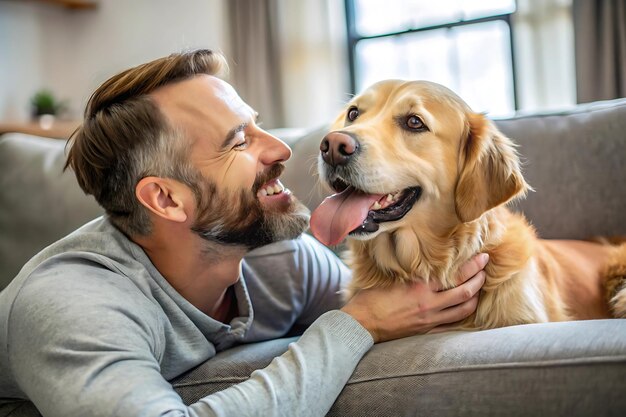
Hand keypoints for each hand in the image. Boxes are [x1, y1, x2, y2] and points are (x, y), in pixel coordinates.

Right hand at [341, 253, 487, 342]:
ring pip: (463, 310)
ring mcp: (429, 319)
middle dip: (480, 280)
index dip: (473, 266)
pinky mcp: (426, 330)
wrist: (362, 323)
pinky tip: (465, 308)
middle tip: (486, 270)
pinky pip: (451, 324)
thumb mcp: (393, 277)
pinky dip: (462, 315)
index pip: (456, 275)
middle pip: (466, 292)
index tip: (483, 258)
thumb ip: (412, 271)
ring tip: (479, 288)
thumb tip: (426, 259)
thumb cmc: (372, 297)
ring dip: (475, 298)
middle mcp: (429, 304)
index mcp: (421, 287)